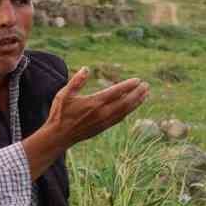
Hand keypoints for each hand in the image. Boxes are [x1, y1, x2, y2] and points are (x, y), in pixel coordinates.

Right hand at [24, 68, 149, 177]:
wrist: (58, 137)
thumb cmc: (60, 114)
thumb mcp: (64, 95)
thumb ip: (76, 81)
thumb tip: (86, 68)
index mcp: (94, 103)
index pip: (116, 92)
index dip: (128, 86)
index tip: (138, 80)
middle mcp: (102, 113)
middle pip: (126, 102)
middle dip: (138, 94)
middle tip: (147, 86)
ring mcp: (104, 121)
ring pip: (125, 111)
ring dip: (137, 103)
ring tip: (146, 95)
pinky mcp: (103, 128)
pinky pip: (120, 118)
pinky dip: (128, 111)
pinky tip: (132, 107)